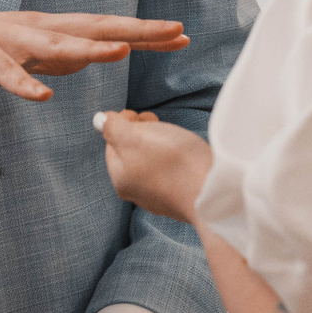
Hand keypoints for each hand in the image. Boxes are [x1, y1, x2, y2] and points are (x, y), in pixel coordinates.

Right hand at [0, 10, 187, 101]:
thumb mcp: (32, 54)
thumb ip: (61, 56)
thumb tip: (92, 59)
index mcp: (54, 29)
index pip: (107, 29)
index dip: (144, 32)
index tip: (182, 35)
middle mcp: (39, 28)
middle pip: (93, 27)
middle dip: (134, 30)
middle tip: (173, 32)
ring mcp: (11, 38)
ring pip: (54, 44)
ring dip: (87, 48)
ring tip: (119, 53)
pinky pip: (5, 71)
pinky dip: (23, 83)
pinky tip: (42, 97)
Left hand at [97, 110, 211, 225]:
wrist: (212, 191)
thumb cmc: (172, 162)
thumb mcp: (134, 137)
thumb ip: (113, 127)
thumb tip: (99, 120)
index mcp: (120, 179)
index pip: (112, 144)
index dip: (124, 123)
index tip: (141, 115)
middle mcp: (136, 193)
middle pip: (132, 154)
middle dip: (142, 133)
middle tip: (156, 122)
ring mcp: (159, 198)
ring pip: (151, 162)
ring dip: (158, 144)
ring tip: (172, 136)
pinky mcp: (180, 197)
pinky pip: (169, 172)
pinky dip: (173, 158)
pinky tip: (184, 154)